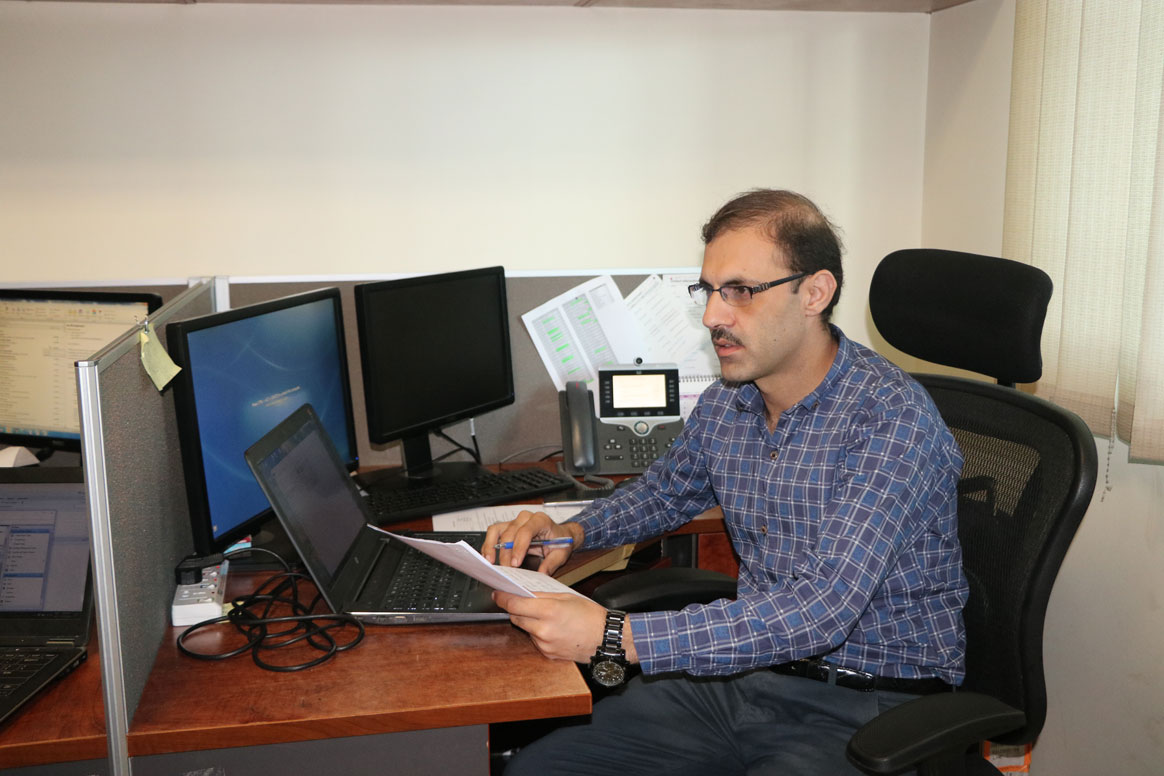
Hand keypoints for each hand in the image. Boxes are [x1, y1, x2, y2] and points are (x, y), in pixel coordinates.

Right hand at [482, 510, 582, 574]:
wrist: (560, 535)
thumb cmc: (560, 541)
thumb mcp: (561, 553)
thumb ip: (552, 563)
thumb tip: (542, 574)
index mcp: (541, 520)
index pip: (526, 531)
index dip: (518, 547)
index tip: (515, 563)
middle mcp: (526, 518)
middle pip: (510, 533)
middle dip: (506, 553)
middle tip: (506, 569)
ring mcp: (515, 521)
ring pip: (497, 530)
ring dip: (491, 546)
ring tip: (490, 562)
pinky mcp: (507, 527)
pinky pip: (493, 532)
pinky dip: (488, 544)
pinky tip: (488, 557)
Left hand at [493, 591, 610, 663]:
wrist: (605, 639)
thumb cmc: (591, 616)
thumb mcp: (566, 597)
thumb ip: (542, 596)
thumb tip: (523, 594)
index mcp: (549, 611)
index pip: (515, 605)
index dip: (502, 598)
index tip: (497, 594)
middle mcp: (544, 630)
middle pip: (516, 617)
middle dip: (515, 609)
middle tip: (519, 601)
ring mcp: (545, 645)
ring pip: (525, 629)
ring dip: (528, 621)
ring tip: (544, 616)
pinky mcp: (548, 654)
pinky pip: (535, 640)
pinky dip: (537, 633)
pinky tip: (551, 628)